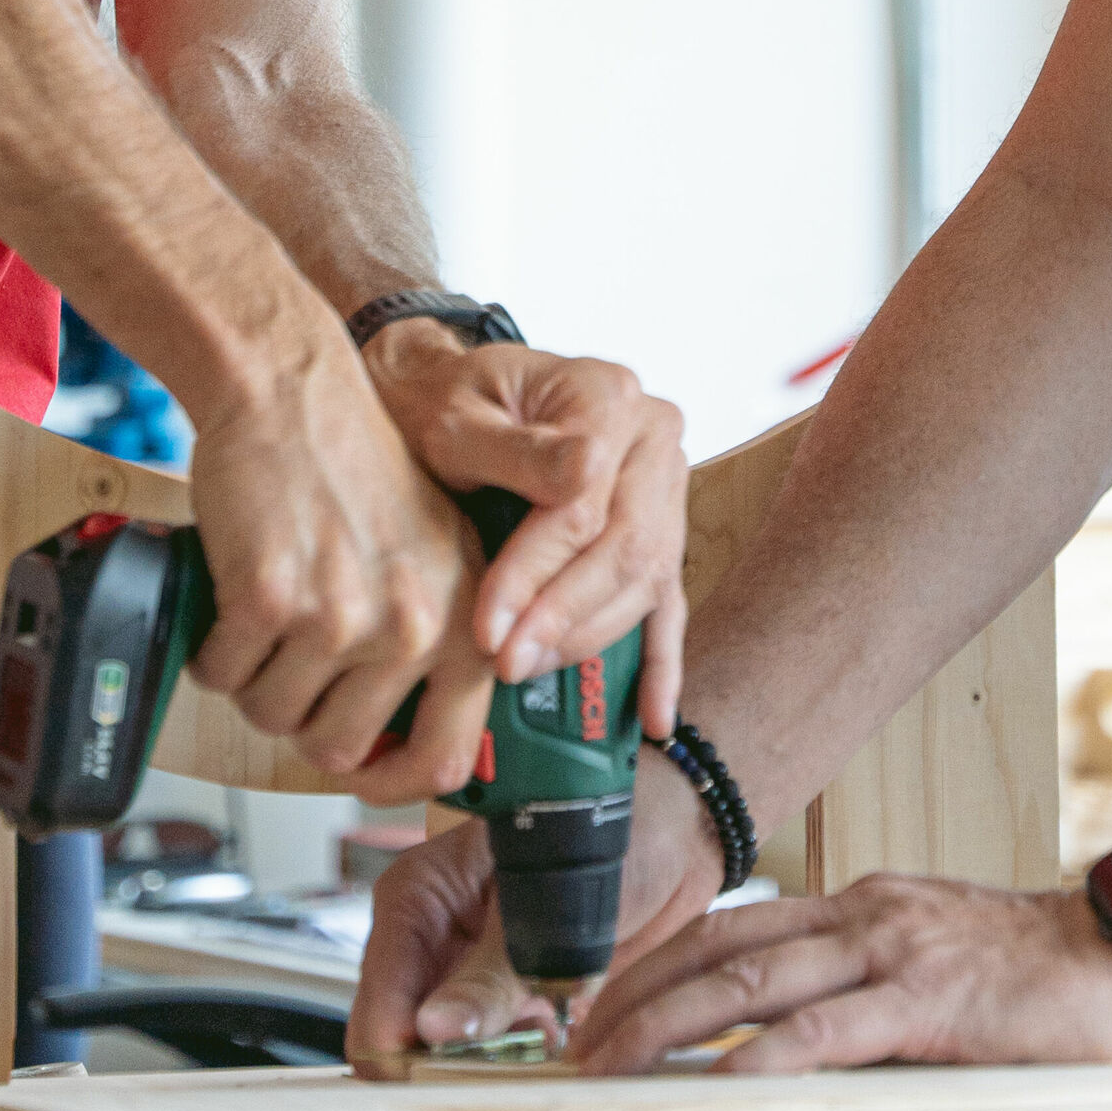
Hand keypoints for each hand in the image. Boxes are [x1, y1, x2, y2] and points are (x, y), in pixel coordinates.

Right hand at [184, 323, 491, 788]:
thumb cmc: (359, 466)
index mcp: (467, 621)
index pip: (444, 761)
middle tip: (293, 663)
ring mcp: (342, 616)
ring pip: (272, 717)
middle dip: (302, 717)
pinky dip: (213, 649)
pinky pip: (221, 675)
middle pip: (338, 750)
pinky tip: (234, 598)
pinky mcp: (269, 599)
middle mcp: (414, 626)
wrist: (294, 391)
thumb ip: (439, 643)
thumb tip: (407, 748)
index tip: (364, 773)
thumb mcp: (439, 557)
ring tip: (267, 620)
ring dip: (254, 680)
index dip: (392, 784)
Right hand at [346, 751, 724, 1070]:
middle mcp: (431, 941)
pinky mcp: (508, 1000)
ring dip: (488, 1067)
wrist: (671, 837)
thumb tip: (432, 1029)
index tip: (441, 1087)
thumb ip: (491, 974)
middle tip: (501, 1073)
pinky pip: (492, 1055)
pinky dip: (519, 1061)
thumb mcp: (547, 905)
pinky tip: (558, 1036)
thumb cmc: (603, 835)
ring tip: (542, 1039)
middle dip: (444, 1069)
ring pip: (446, 1055)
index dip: (400, 1054)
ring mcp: (466, 974)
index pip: (380, 1000)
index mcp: (416, 899)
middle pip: (403, 1039)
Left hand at [362, 325, 689, 727]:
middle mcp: (653, 439)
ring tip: (526, 671)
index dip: (535, 572)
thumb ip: (517, 450)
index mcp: (610, 397)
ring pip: (645, 582)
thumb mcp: (457, 417)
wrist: (444, 393)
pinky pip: (667, 601)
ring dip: (586, 638)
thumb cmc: (445, 402)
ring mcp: (664, 487)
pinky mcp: (657, 530)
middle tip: (506, 663)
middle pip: (626, 548)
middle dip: (561, 617)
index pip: (584, 503)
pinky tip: (655, 717)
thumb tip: (580, 478)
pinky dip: (661, 663)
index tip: (487, 623)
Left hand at [568, 872, 1111, 1078]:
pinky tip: (716, 1087)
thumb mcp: (937, 968)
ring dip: (666, 1024)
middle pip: (719, 949)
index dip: (656, 966)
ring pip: (753, 982)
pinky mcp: (932, 1001)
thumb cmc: (1041, 979)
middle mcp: (865, 916)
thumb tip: (785, 1056)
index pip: (733, 929)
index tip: (599, 1009)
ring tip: (605, 1067)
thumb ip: (868, 996)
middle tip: (569, 1046)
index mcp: (862, 907)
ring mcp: (896, 952)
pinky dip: (763, 1059)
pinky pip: (829, 1031)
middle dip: (632, 997)